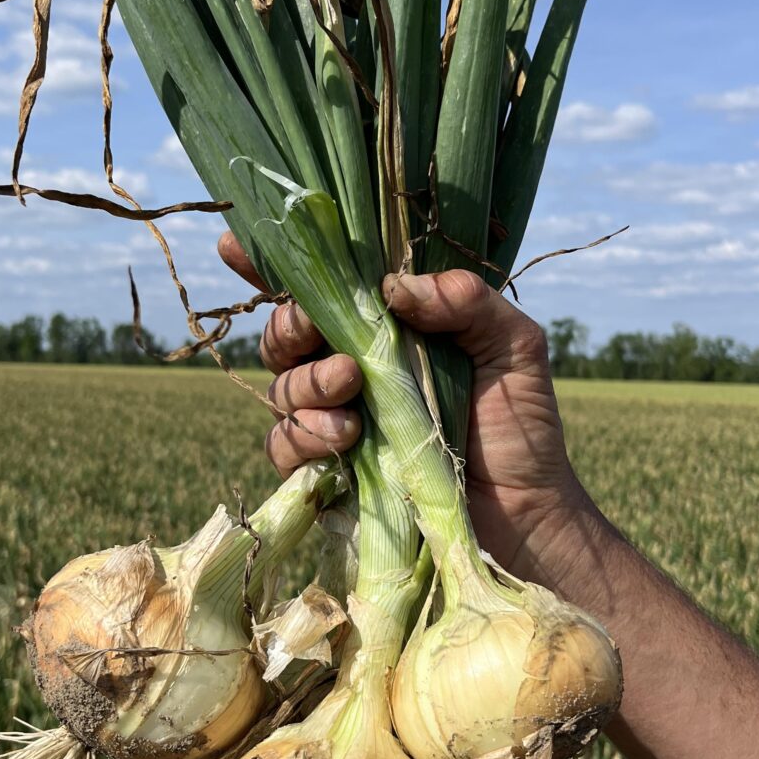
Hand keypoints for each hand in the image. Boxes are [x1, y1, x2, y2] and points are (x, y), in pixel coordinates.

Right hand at [218, 232, 604, 590]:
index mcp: (389, 331)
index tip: (235, 242)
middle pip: (284, 335)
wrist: (523, 516)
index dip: (273, 264)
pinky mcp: (327, 473)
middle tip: (317, 331)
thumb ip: (467, 301)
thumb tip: (393, 287)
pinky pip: (283, 446)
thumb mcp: (513, 347)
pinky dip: (303, 435)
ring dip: (306, 382)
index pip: (324, 288)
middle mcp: (352, 371)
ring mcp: (336, 422)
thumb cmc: (521, 428)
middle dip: (289, 327)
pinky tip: (342, 436)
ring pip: (280, 388)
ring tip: (350, 389)